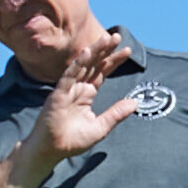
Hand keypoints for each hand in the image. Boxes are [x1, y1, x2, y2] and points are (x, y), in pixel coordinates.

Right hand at [28, 34, 145, 167]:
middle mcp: (77, 88)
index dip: (113, 61)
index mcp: (87, 94)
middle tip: (117, 36)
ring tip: (107, 39)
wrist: (52, 151)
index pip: (102, 72)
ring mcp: (67, 89)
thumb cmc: (73, 140)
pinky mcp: (58, 94)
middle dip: (105, 50)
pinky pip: (69, 76)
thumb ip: (116, 114)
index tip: (127, 50)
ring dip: (94, 51)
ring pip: (82, 65)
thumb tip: (135, 103)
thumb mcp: (100, 127)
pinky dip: (78, 64)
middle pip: (94, 64)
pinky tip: (87, 53)